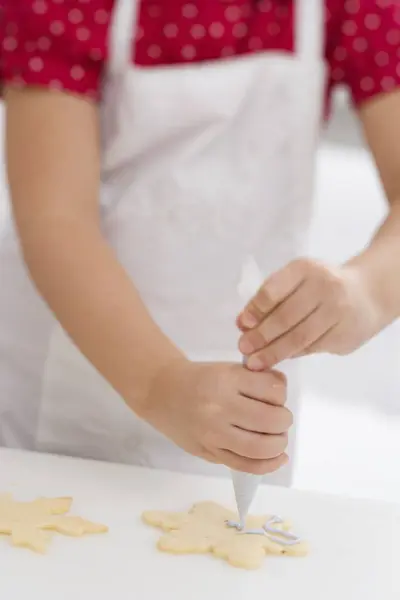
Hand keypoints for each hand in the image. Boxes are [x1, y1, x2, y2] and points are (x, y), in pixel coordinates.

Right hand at [140, 359, 291, 474]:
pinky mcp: (209, 452)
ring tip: (277, 437)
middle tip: (280, 418)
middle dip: (284, 421)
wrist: (162, 392)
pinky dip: (268, 464)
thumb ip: (257, 379)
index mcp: (227, 379)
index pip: (273, 390)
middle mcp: (220, 407)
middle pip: (271, 420)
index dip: (282, 394)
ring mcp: (213, 433)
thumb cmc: (200, 378)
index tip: (276, 396)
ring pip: (261, 447)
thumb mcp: (228, 368)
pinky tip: (277, 457)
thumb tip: (283, 391)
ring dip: (279, 444)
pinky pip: (245, 465)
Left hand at [237, 258, 382, 369]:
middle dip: (261, 336)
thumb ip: (270, 299)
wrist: (368, 293)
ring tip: (255, 362)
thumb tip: (242, 323)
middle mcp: (325, 287)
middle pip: (286, 317)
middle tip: (243, 348)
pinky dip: (292, 354)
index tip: (242, 325)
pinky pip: (312, 347)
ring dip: (273, 352)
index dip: (256, 309)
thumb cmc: (321, 285)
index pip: (274, 290)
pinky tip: (279, 358)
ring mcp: (338, 311)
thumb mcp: (297, 280)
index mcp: (305, 269)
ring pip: (299, 337)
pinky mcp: (345, 333)